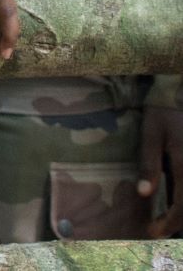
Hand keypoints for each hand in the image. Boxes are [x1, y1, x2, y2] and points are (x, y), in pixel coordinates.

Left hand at [140, 106, 182, 235]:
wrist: (180, 93)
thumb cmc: (163, 113)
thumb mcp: (150, 134)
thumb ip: (149, 164)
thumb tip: (145, 194)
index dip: (169, 223)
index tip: (154, 231)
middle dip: (179, 223)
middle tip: (159, 229)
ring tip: (169, 219)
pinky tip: (178, 202)